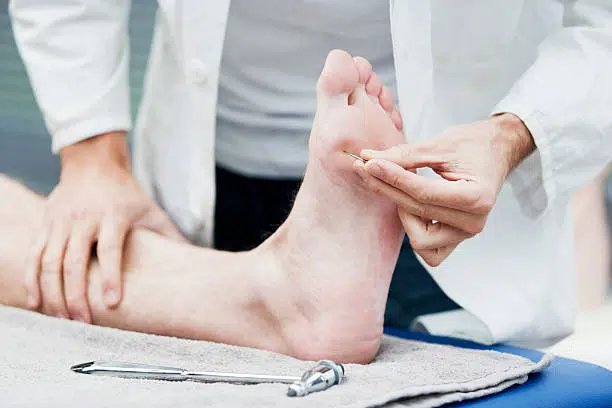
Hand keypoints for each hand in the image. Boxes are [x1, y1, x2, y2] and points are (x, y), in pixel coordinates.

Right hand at [26, 132, 184, 321]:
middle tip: (84, 323)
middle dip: (77, 295)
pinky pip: (34, 255)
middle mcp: (84, 219)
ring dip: (54, 294)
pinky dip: (32, 280)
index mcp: (113, 216)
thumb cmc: (127, 194)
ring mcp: (61, 221)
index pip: (110, 250)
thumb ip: (169, 237)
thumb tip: (195, 262)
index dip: (111, 277)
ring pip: (50, 262)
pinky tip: (37, 303)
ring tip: (64, 319)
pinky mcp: (46, 223)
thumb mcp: (151, 211)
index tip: (112, 303)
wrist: (94, 163)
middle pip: (75, 261)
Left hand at [354, 113, 534, 265]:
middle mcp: (474, 222)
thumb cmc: (472, 145)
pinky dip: (414, 230)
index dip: (393, 178)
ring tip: (399, 185)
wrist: (495, 152)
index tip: (369, 163)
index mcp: (478, 197)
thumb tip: (368, 159)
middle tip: (367, 167)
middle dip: (389, 189)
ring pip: (419, 239)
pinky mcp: (455, 239)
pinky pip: (427, 250)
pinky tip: (409, 204)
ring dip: (403, 213)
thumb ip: (404, 155)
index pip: (424, 193)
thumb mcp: (439, 145)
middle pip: (417, 213)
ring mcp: (465, 234)